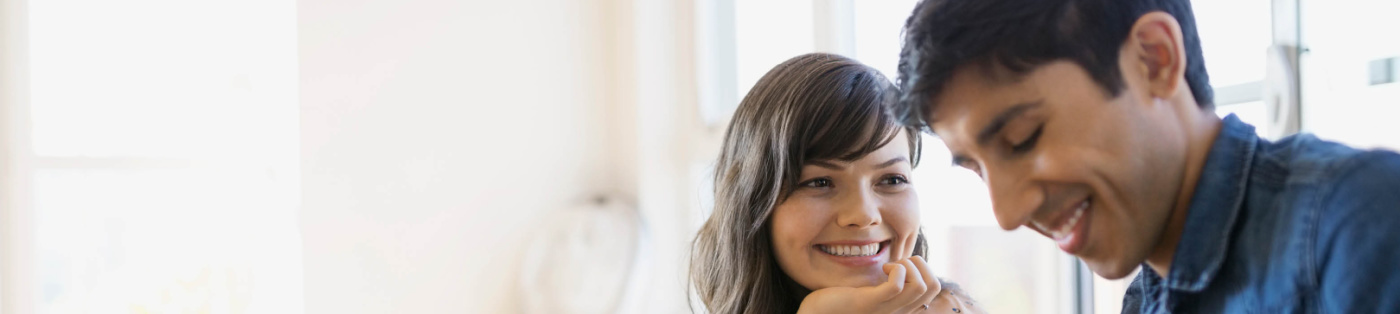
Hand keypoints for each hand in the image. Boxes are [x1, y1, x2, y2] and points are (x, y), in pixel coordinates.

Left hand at [796, 256, 942, 313]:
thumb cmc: (838, 301)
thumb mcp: (868, 290)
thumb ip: (883, 283)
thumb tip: (897, 263)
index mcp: (900, 307)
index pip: (933, 288)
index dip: (923, 268)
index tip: (899, 265)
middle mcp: (898, 311)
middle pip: (934, 286)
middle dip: (921, 264)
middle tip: (897, 263)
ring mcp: (886, 308)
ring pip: (923, 286)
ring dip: (910, 266)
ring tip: (889, 266)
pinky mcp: (870, 303)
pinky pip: (898, 285)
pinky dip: (895, 269)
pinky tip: (881, 268)